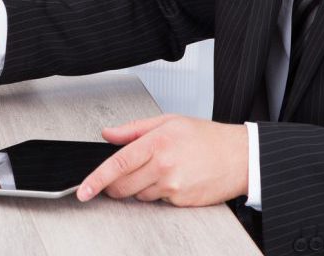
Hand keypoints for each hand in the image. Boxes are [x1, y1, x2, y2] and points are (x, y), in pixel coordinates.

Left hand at [76, 115, 248, 206]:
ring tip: (163, 168)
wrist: (240, 157)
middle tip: (125, 173)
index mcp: (157, 143)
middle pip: (122, 186)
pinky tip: (175, 178)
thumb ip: (134, 129)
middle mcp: (163, 166)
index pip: (118, 163)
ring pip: (139, 195)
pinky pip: (158, 201)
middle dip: (115, 184)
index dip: (96, 179)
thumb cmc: (207, 137)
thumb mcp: (169, 121)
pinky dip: (160, 192)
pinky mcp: (181, 201)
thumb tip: (108, 134)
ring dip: (141, 186)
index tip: (83, 189)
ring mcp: (173, 186)